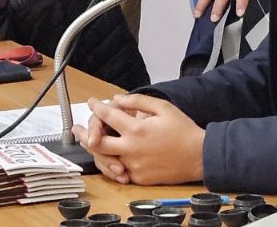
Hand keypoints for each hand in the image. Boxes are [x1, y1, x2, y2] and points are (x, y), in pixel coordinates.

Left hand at [73, 94, 204, 185]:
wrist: (198, 156)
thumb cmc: (183, 130)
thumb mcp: (163, 107)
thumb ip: (138, 101)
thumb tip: (117, 99)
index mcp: (137, 129)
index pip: (108, 116)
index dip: (97, 107)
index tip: (93, 102)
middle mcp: (131, 148)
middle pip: (97, 142)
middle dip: (85, 132)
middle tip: (77, 128)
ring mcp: (134, 165)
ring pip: (105, 159)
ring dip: (95, 149)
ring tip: (89, 142)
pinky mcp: (139, 177)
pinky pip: (119, 170)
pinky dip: (112, 163)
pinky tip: (108, 156)